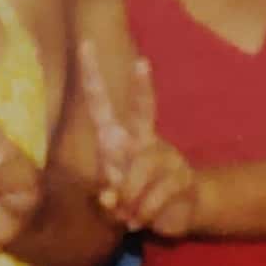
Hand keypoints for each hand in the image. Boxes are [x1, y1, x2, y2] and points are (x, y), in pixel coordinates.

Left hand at [79, 41, 201, 239]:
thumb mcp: (113, 196)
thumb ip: (108, 194)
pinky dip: (144, 214)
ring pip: (139, 174)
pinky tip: (143, 220)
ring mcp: (167, 155)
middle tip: (141, 63)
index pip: (101, 103)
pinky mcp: (181, 177)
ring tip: (129, 215)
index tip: (84, 45)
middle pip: (144, 110)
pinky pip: (154, 197)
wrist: (176, 214)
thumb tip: (112, 199)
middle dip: (142, 87)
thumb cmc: (136, 198)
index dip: (92, 76)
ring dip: (129, 202)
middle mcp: (144, 140)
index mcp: (120, 138)